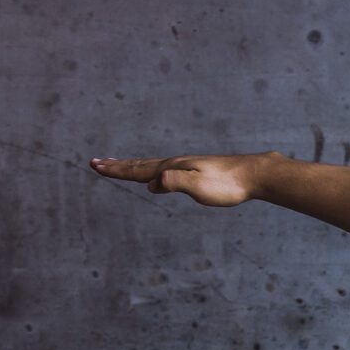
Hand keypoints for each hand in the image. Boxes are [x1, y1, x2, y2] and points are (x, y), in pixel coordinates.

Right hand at [86, 150, 270, 206]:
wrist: (255, 174)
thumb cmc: (229, 184)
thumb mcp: (200, 186)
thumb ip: (176, 182)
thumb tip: (153, 182)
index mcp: (173, 168)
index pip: (139, 170)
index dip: (116, 170)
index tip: (95, 166)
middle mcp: (177, 164)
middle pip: (141, 165)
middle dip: (117, 166)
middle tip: (95, 163)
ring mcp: (187, 167)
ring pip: (153, 167)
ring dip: (132, 167)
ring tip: (119, 167)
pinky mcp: (198, 172)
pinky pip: (167, 171)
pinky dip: (153, 172)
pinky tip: (157, 177)